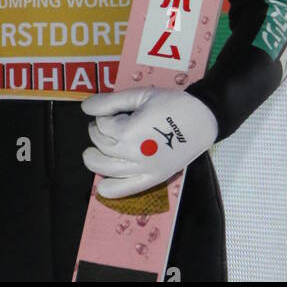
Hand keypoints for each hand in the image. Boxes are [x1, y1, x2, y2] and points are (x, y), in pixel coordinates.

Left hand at [81, 86, 217, 198]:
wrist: (201, 119)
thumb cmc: (171, 103)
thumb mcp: (140, 95)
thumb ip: (110, 101)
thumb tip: (85, 107)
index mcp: (129, 131)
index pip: (102, 125)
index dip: (101, 116)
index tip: (109, 111)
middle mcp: (133, 153)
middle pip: (101, 146)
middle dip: (96, 134)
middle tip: (101, 126)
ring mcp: (143, 169)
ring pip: (107, 170)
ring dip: (94, 160)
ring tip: (92, 151)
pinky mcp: (154, 178)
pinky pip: (127, 190)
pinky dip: (111, 190)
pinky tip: (101, 187)